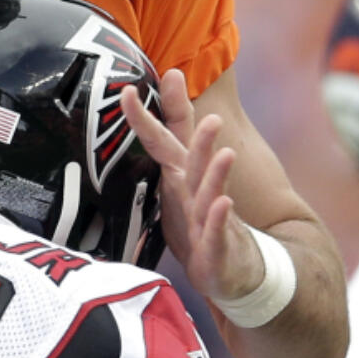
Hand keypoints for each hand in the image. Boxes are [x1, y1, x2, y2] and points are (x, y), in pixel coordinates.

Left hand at [120, 70, 261, 302]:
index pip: (161, 140)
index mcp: (180, 174)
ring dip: (216, 174)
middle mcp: (196, 190)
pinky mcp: (216, 245)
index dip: (142, 117)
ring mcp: (208, 217)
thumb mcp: (178, 177)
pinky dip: (217, 218)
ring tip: (226, 154)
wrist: (233, 267)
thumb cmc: (199, 219)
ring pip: (209, 193)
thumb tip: (160, 95)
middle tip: (214, 117)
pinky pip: (215, 231)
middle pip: (195, 162)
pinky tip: (223, 204)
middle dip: (203, 140)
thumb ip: (169, 138)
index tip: (125, 90)